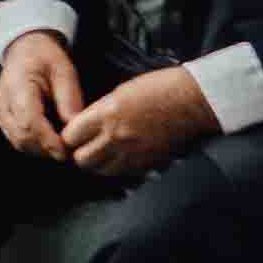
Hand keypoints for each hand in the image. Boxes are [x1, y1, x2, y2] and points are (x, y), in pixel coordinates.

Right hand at [0, 29, 84, 152]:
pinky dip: (33, 145)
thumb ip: (69, 100)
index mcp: (17, 85)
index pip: (29, 122)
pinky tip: (49, 143)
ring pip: (17, 142)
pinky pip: (16, 139)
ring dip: (40, 150)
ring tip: (61, 149)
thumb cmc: (46, 58)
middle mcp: (2, 101)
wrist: (25, 50)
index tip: (67, 150)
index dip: (48, 140)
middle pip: (21, 137)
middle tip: (68, 153)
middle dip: (45, 149)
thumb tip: (75, 131)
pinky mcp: (1, 118)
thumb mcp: (64, 71)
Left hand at [55, 72, 216, 181]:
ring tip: (102, 154)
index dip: (69, 137)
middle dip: (79, 153)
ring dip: (97, 164)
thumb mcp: (120, 92)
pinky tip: (120, 158)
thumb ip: (98, 112)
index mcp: (106, 114)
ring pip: (100, 171)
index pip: (70, 136)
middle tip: (84, 147)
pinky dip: (117, 169)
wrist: (193, 101)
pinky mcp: (148, 164)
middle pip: (82, 159)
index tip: (73, 134)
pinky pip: (122, 174)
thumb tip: (82, 126)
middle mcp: (116, 137)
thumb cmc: (159, 88)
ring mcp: (133, 153)